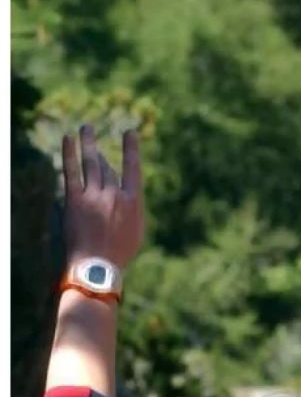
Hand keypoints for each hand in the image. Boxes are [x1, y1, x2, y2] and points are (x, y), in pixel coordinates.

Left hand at [62, 125, 144, 270]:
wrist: (98, 267)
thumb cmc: (119, 254)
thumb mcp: (135, 231)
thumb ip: (131, 210)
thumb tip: (125, 196)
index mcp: (133, 202)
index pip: (133, 169)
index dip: (131, 149)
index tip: (130, 133)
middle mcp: (114, 195)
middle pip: (106, 167)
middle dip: (99, 149)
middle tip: (91, 130)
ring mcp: (95, 197)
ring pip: (92, 165)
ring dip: (88, 144)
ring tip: (85, 129)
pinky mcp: (75, 202)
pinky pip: (72, 173)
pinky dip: (70, 155)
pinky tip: (68, 141)